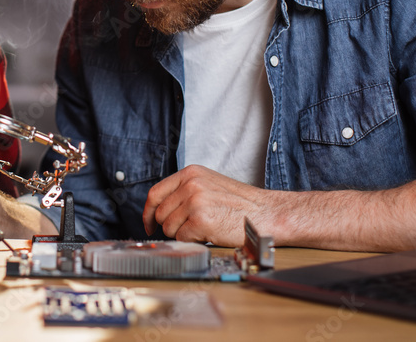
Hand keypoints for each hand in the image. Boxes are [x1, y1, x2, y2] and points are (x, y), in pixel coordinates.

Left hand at [142, 165, 270, 245]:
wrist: (267, 213)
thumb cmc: (241, 203)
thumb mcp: (209, 184)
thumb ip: (185, 191)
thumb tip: (161, 210)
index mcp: (190, 174)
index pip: (155, 193)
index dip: (148, 212)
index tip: (149, 224)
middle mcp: (190, 184)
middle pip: (160, 214)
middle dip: (171, 227)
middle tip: (189, 229)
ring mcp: (195, 201)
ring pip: (169, 228)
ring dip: (183, 234)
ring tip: (204, 228)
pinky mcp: (201, 220)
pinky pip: (182, 238)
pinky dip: (193, 241)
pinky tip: (209, 234)